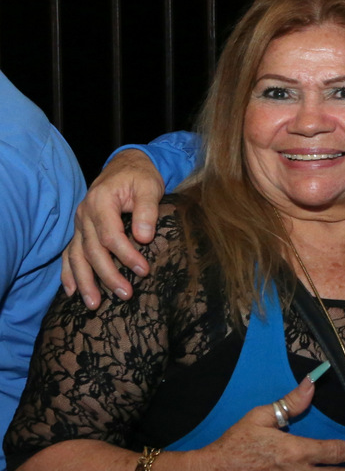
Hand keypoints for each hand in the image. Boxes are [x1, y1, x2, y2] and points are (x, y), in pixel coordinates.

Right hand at [62, 149, 165, 308]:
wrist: (126, 165)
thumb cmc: (140, 177)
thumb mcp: (149, 187)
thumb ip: (147, 211)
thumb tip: (144, 238)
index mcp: (101, 202)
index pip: (111, 236)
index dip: (126, 255)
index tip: (144, 271)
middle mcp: (84, 214)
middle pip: (92, 251)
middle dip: (108, 275)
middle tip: (125, 295)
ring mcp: (79, 224)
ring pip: (77, 256)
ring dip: (85, 281)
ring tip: (94, 305)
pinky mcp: (80, 230)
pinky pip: (69, 254)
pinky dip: (68, 273)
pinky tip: (72, 291)